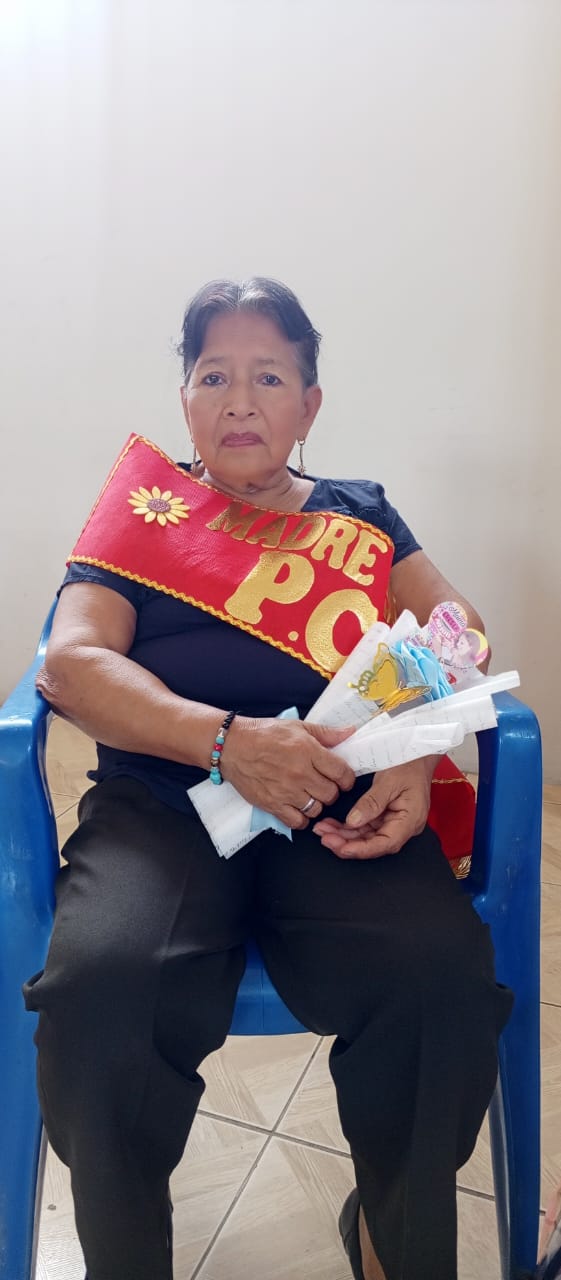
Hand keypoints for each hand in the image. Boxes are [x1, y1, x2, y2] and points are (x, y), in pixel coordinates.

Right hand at [221, 718, 355, 828]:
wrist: (232, 746)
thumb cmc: (263, 734)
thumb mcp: (297, 727)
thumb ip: (326, 733)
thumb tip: (350, 732)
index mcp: (308, 751)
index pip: (342, 773)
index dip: (347, 778)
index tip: (342, 778)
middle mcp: (299, 773)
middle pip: (331, 794)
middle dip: (332, 791)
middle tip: (324, 785)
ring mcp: (286, 791)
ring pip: (317, 809)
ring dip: (317, 804)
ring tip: (309, 795)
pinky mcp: (272, 804)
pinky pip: (297, 822)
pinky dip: (301, 818)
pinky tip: (298, 808)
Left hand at [313, 757, 437, 858]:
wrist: (416, 752)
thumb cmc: (408, 763)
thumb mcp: (388, 780)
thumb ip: (371, 803)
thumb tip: (352, 822)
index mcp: (411, 820)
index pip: (386, 843)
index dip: (362, 849)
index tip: (341, 848)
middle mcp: (404, 826)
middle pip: (374, 844)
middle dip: (347, 844)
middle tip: (325, 838)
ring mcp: (394, 822)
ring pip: (367, 837)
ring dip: (345, 836)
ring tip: (323, 830)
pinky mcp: (385, 817)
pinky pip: (366, 827)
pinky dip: (349, 828)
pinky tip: (332, 826)